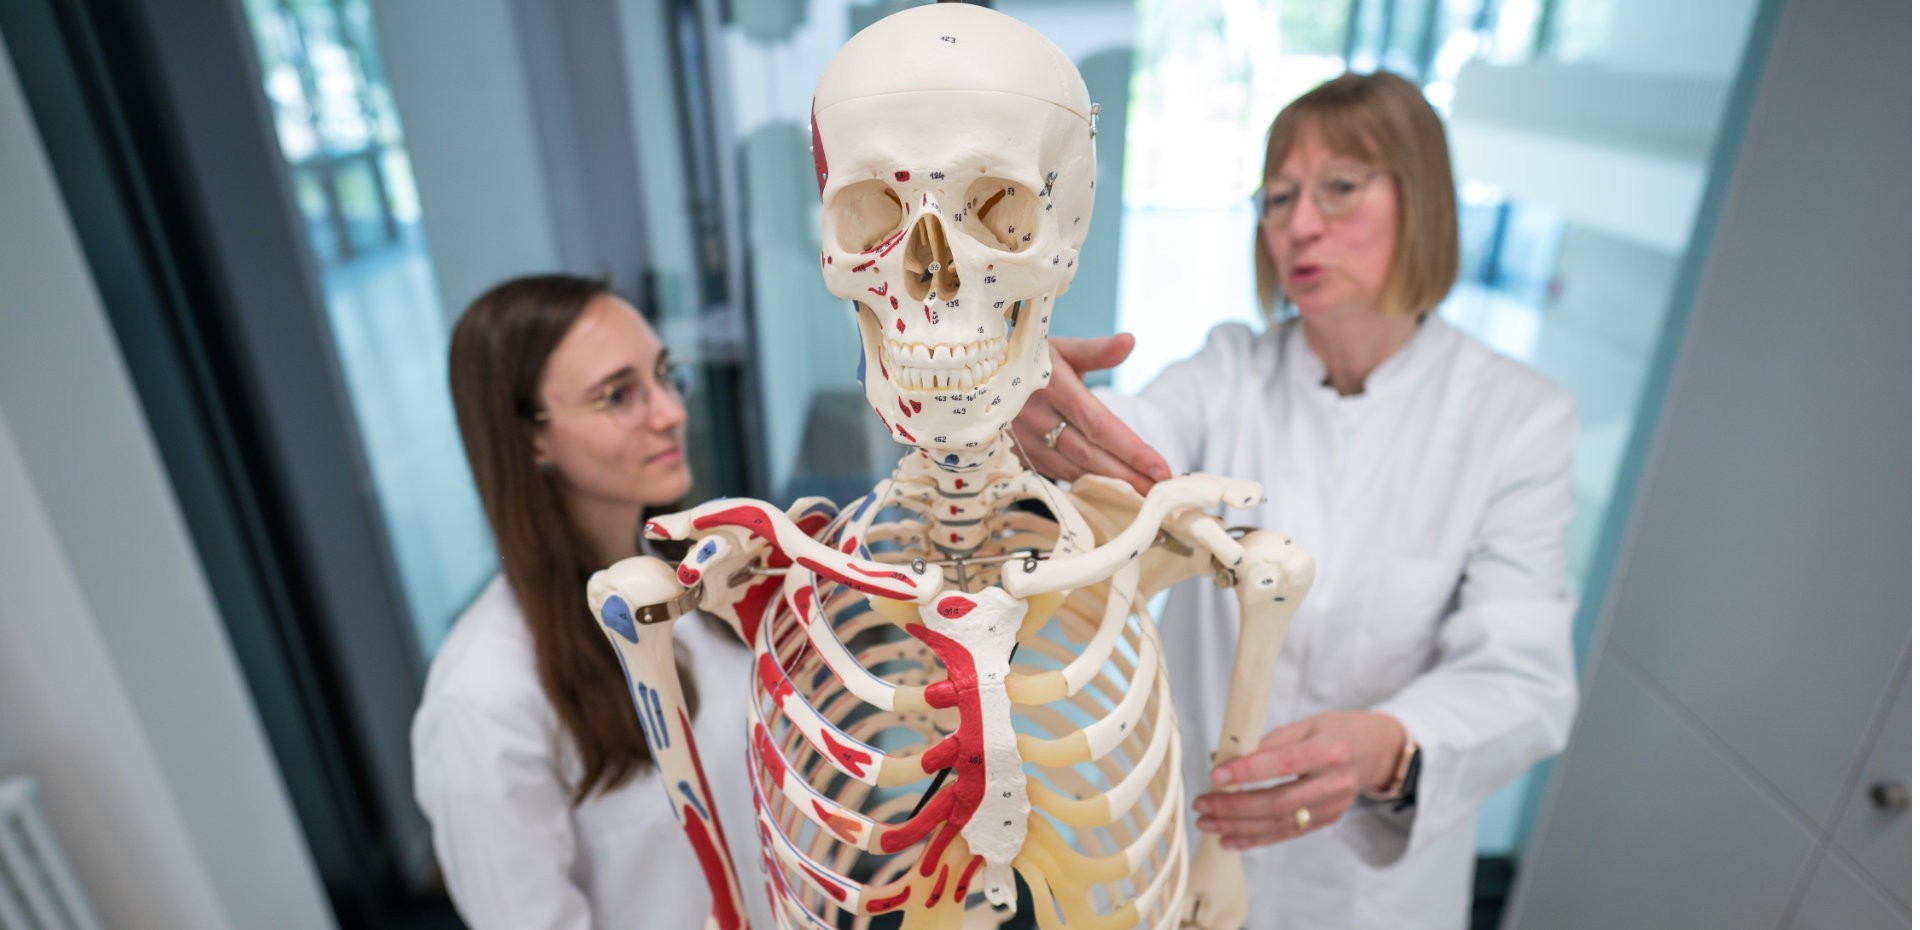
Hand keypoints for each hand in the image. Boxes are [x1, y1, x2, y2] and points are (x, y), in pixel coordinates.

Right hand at [1010, 334, 1171, 494]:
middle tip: (1159, 493)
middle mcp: (1036, 416)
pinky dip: (1084, 486)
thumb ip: (1098, 350)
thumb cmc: (1031, 359)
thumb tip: (1130, 340)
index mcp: (1053, 386)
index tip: (1162, 469)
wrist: (980, 375)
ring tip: (1141, 498)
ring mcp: (1023, 440)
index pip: (1100, 425)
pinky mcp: (1017, 455)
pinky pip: (1055, 475)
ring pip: (1071, 471)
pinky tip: (1108, 495)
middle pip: (1089, 455)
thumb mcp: (1062, 348)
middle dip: (1127, 477)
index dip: (1132, 450)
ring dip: (1108, 487)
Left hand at [1192, 711, 1406, 848]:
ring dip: (1238, 827)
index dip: (1249, 771)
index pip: (1285, 763)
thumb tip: (1219, 758)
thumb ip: (1264, 742)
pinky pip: (1286, 835)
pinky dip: (1255, 839)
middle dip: (1235, 807)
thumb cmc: (1335, 732)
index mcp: (1330, 749)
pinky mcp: (1327, 822)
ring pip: (1280, 824)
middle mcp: (1336, 782)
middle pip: (1279, 802)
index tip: (1216, 775)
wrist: (1376, 752)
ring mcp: (1333, 807)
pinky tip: (1229, 840)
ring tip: (1207, 823)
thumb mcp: (1304, 726)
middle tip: (1202, 804)